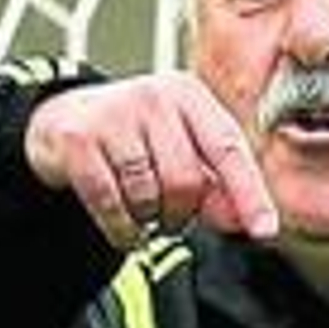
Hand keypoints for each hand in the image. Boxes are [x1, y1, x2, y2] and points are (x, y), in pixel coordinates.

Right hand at [24, 73, 279, 250]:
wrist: (63, 120)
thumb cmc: (136, 139)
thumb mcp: (181, 151)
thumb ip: (216, 185)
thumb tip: (241, 220)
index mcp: (190, 96)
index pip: (228, 149)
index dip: (249, 194)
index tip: (265, 231)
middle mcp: (154, 97)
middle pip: (186, 181)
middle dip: (181, 214)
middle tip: (169, 216)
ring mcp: (113, 114)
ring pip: (148, 196)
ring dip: (148, 220)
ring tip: (140, 209)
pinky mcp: (78, 139)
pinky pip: (112, 205)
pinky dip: (122, 230)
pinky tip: (123, 227)